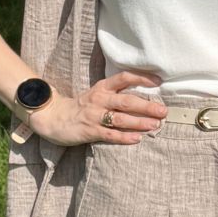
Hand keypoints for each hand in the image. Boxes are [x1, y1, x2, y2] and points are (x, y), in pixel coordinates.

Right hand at [30, 69, 167, 144]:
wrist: (54, 117)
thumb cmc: (82, 106)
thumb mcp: (97, 94)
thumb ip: (116, 94)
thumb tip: (144, 98)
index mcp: (102, 87)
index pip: (124, 78)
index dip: (141, 78)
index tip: (158, 81)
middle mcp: (99, 99)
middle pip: (126, 101)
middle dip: (146, 106)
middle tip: (163, 111)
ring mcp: (94, 115)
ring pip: (120, 118)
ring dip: (139, 122)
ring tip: (155, 125)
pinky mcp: (89, 131)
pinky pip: (110, 135)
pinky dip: (125, 137)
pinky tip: (138, 139)